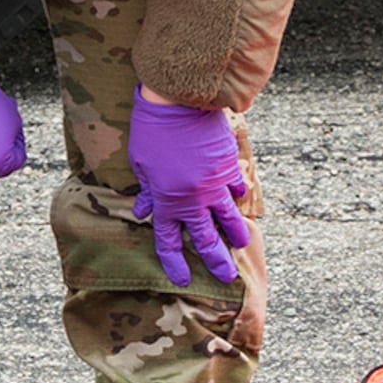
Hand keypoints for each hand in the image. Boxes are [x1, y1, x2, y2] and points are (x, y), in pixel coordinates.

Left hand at [128, 90, 249, 284]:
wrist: (178, 103)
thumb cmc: (152, 131)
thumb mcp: (141, 165)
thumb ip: (147, 192)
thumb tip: (142, 211)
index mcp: (167, 201)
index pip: (169, 242)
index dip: (174, 263)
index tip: (182, 279)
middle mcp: (193, 199)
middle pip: (205, 240)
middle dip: (216, 262)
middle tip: (225, 278)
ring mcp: (214, 185)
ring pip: (229, 219)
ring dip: (236, 235)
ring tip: (241, 245)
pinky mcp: (228, 167)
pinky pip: (237, 187)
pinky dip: (238, 195)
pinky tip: (240, 198)